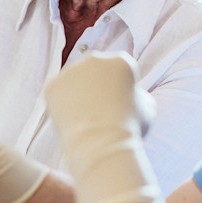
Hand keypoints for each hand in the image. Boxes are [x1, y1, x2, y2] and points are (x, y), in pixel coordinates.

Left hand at [45, 52, 160, 202]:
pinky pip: (58, 92)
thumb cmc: (129, 128)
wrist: (102, 143)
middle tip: (98, 111)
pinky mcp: (53, 85)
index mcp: (121, 61)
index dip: (120, 88)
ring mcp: (71, 70)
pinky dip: (62, 104)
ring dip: (77, 93)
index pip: (119, 70)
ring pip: (74, 80)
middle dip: (96, 86)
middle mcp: (95, 59)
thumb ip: (139, 94)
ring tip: (84, 118)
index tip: (119, 105)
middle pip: (95, 71)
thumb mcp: (148, 107)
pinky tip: (71, 118)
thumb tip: (132, 94)